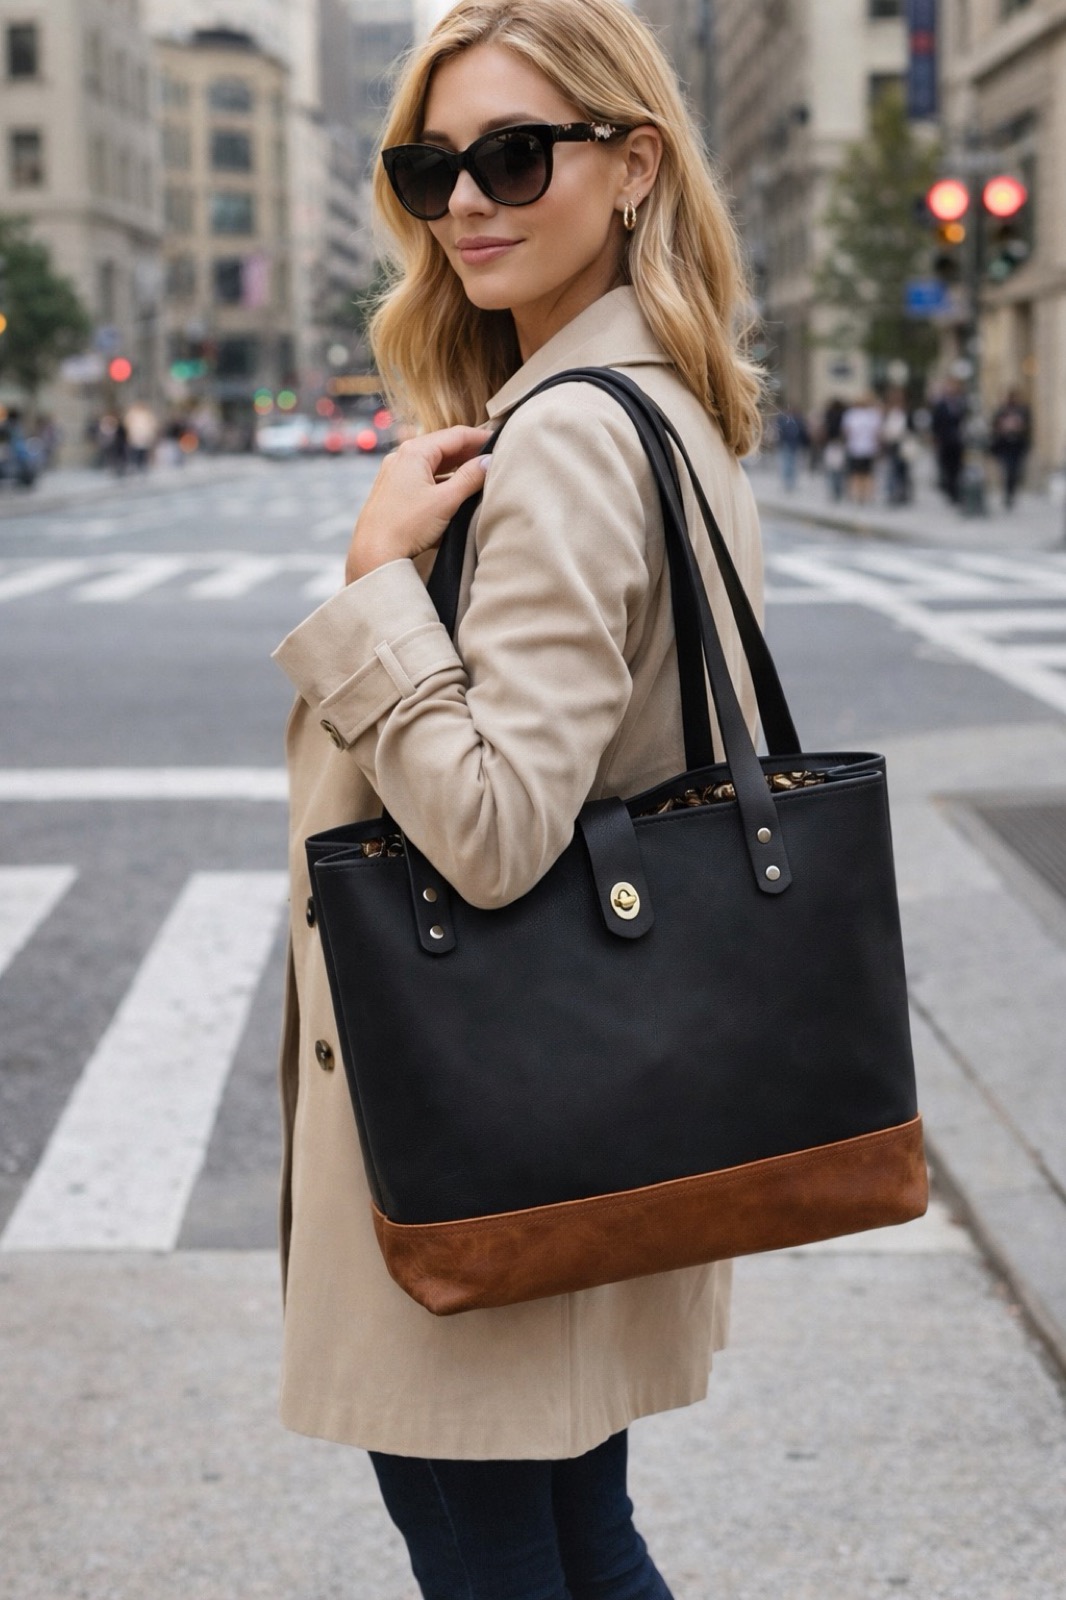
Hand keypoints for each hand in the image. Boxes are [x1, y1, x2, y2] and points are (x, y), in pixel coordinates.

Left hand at [345, 426, 492, 584]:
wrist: (373, 553)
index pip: (456, 435)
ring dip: (456, 467)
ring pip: (433, 462)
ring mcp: (394, 473)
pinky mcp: (392, 490)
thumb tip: (488, 462)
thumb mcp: (446, 501)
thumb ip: (470, 478)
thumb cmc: (406, 526)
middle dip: (469, 452)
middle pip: (443, 446)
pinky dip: (441, 479)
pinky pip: (422, 476)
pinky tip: (453, 491)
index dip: (480, 437)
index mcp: (414, 451)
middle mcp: (401, 456)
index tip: (500, 443)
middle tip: (492, 459)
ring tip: (477, 475)